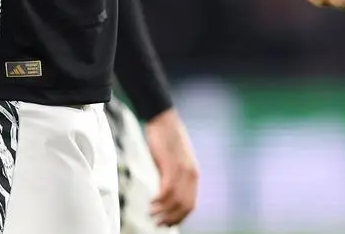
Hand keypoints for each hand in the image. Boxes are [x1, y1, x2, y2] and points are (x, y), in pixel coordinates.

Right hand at [144, 108, 198, 225]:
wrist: (163, 120)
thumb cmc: (166, 140)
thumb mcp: (173, 162)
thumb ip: (173, 177)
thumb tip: (165, 195)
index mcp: (193, 175)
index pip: (190, 204)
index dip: (179, 217)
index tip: (167, 224)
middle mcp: (191, 174)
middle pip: (184, 206)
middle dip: (171, 218)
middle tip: (157, 223)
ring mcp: (183, 170)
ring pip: (175, 201)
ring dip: (162, 211)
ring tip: (151, 215)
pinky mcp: (172, 165)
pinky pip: (167, 190)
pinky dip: (159, 201)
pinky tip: (151, 203)